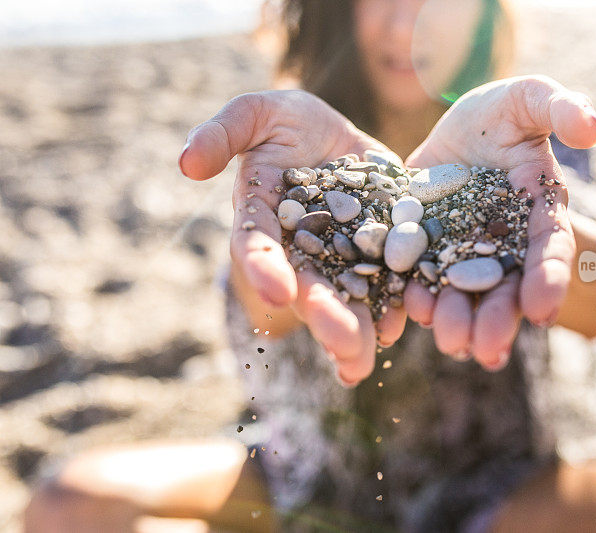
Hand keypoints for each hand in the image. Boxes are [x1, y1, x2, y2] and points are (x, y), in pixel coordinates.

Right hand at [180, 91, 405, 385]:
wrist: (335, 137)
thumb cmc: (286, 123)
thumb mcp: (256, 113)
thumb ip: (224, 133)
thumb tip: (187, 164)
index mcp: (263, 220)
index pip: (257, 247)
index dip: (263, 269)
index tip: (277, 293)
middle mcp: (298, 249)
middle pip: (308, 286)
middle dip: (325, 317)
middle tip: (345, 346)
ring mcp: (340, 255)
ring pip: (347, 296)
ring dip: (358, 330)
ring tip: (367, 358)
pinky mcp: (378, 250)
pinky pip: (386, 282)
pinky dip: (394, 305)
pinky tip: (403, 323)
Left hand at [404, 76, 595, 369]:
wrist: (449, 132)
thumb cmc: (498, 113)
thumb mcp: (525, 98)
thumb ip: (559, 107)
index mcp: (538, 212)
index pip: (549, 249)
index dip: (550, 279)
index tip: (543, 310)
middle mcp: (505, 243)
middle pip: (506, 286)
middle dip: (499, 319)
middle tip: (488, 350)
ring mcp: (464, 251)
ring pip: (464, 293)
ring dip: (458, 320)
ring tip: (451, 343)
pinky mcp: (427, 250)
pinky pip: (422, 278)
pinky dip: (417, 295)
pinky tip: (411, 311)